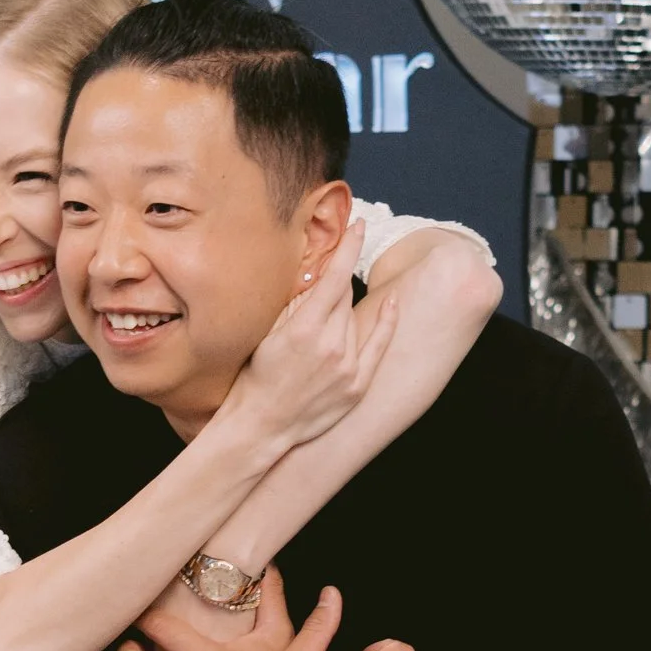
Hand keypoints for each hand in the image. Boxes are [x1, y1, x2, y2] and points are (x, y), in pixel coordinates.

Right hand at [221, 215, 401, 459]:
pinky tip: (392, 301)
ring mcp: (348, 368)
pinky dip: (387, 322)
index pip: (335, 277)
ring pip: (355, 321)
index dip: (349, 247)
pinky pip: (379, 345)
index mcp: (304, 329)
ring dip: (342, 317)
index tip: (359, 225)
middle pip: (344, 299)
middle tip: (319, 298)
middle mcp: (331, 346)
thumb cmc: (258, 377)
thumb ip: (295, 302)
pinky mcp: (358, 386)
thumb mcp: (268, 332)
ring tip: (317, 337)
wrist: (262, 425)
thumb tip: (316, 270)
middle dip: (334, 290)